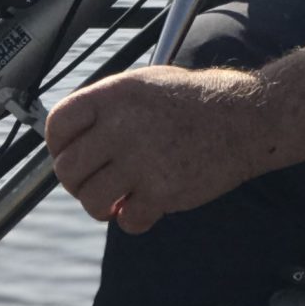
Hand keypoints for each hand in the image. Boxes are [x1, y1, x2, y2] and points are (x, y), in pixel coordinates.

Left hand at [44, 65, 266, 233]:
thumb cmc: (194, 102)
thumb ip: (106, 108)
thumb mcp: (144, 84)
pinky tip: (145, 207)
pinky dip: (133, 220)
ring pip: (91, 200)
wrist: (246, 117)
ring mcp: (143, 160)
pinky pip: (128, 221)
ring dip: (100, 206)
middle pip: (68, 169)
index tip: (72, 155)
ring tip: (117, 200)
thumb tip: (69, 140)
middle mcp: (123, 126)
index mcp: (114, 95)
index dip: (58, 146)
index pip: (58, 125)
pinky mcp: (164, 191)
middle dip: (77, 183)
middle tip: (95, 183)